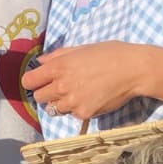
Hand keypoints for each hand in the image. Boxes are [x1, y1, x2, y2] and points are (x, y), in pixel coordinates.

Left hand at [23, 41, 162, 120]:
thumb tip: (40, 62)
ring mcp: (73, 102)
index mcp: (57, 67)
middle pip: (38, 98)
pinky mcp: (85, 113)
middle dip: (46, 93)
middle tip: (60, 88)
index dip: (32, 81)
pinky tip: (90, 98)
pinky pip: (73, 114)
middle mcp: (61, 86)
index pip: (28, 81)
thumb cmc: (109, 54)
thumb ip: (57, 56)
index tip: (39, 81)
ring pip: (54, 108)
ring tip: (77, 93)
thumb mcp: (80, 48)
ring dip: (61, 103)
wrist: (134, 70)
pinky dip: (78, 109)